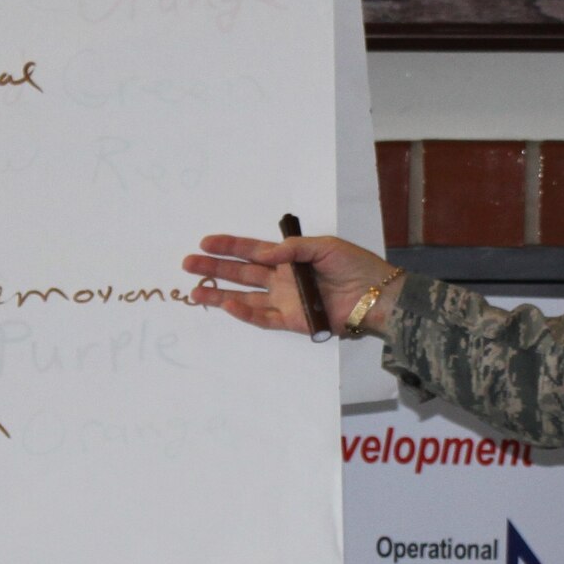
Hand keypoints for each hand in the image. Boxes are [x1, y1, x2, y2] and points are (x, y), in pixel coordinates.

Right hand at [183, 234, 402, 335]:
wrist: (375, 295)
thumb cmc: (355, 266)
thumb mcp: (325, 246)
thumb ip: (293, 248)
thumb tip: (264, 253)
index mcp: (288, 258)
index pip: (252, 251)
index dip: (229, 246)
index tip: (205, 242)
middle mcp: (282, 280)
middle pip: (241, 274)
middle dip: (215, 269)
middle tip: (188, 264)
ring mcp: (285, 301)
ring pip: (245, 298)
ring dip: (220, 294)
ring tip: (196, 291)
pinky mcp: (292, 321)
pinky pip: (263, 318)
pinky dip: (245, 313)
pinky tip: (228, 304)